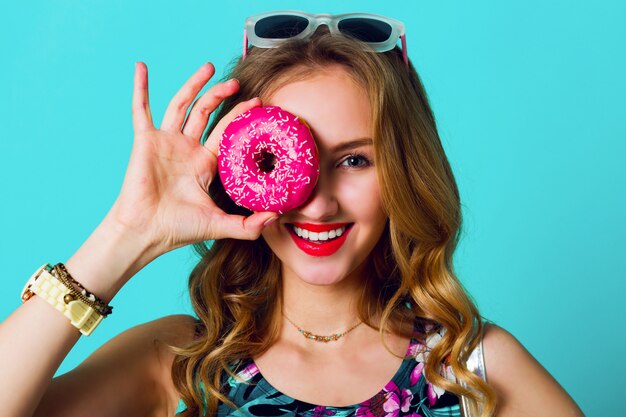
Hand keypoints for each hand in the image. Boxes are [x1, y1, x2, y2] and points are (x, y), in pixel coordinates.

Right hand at [106, 62, 277, 255]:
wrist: (146, 232)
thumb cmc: (179, 229)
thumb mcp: (220, 224)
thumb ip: (249, 224)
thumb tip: (277, 216)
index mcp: (204, 163)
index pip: (225, 131)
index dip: (239, 116)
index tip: (257, 103)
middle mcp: (186, 148)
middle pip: (206, 112)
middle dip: (221, 95)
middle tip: (237, 83)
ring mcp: (165, 142)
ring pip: (181, 104)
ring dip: (194, 84)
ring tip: (210, 67)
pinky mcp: (145, 141)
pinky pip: (141, 110)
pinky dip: (141, 88)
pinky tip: (142, 68)